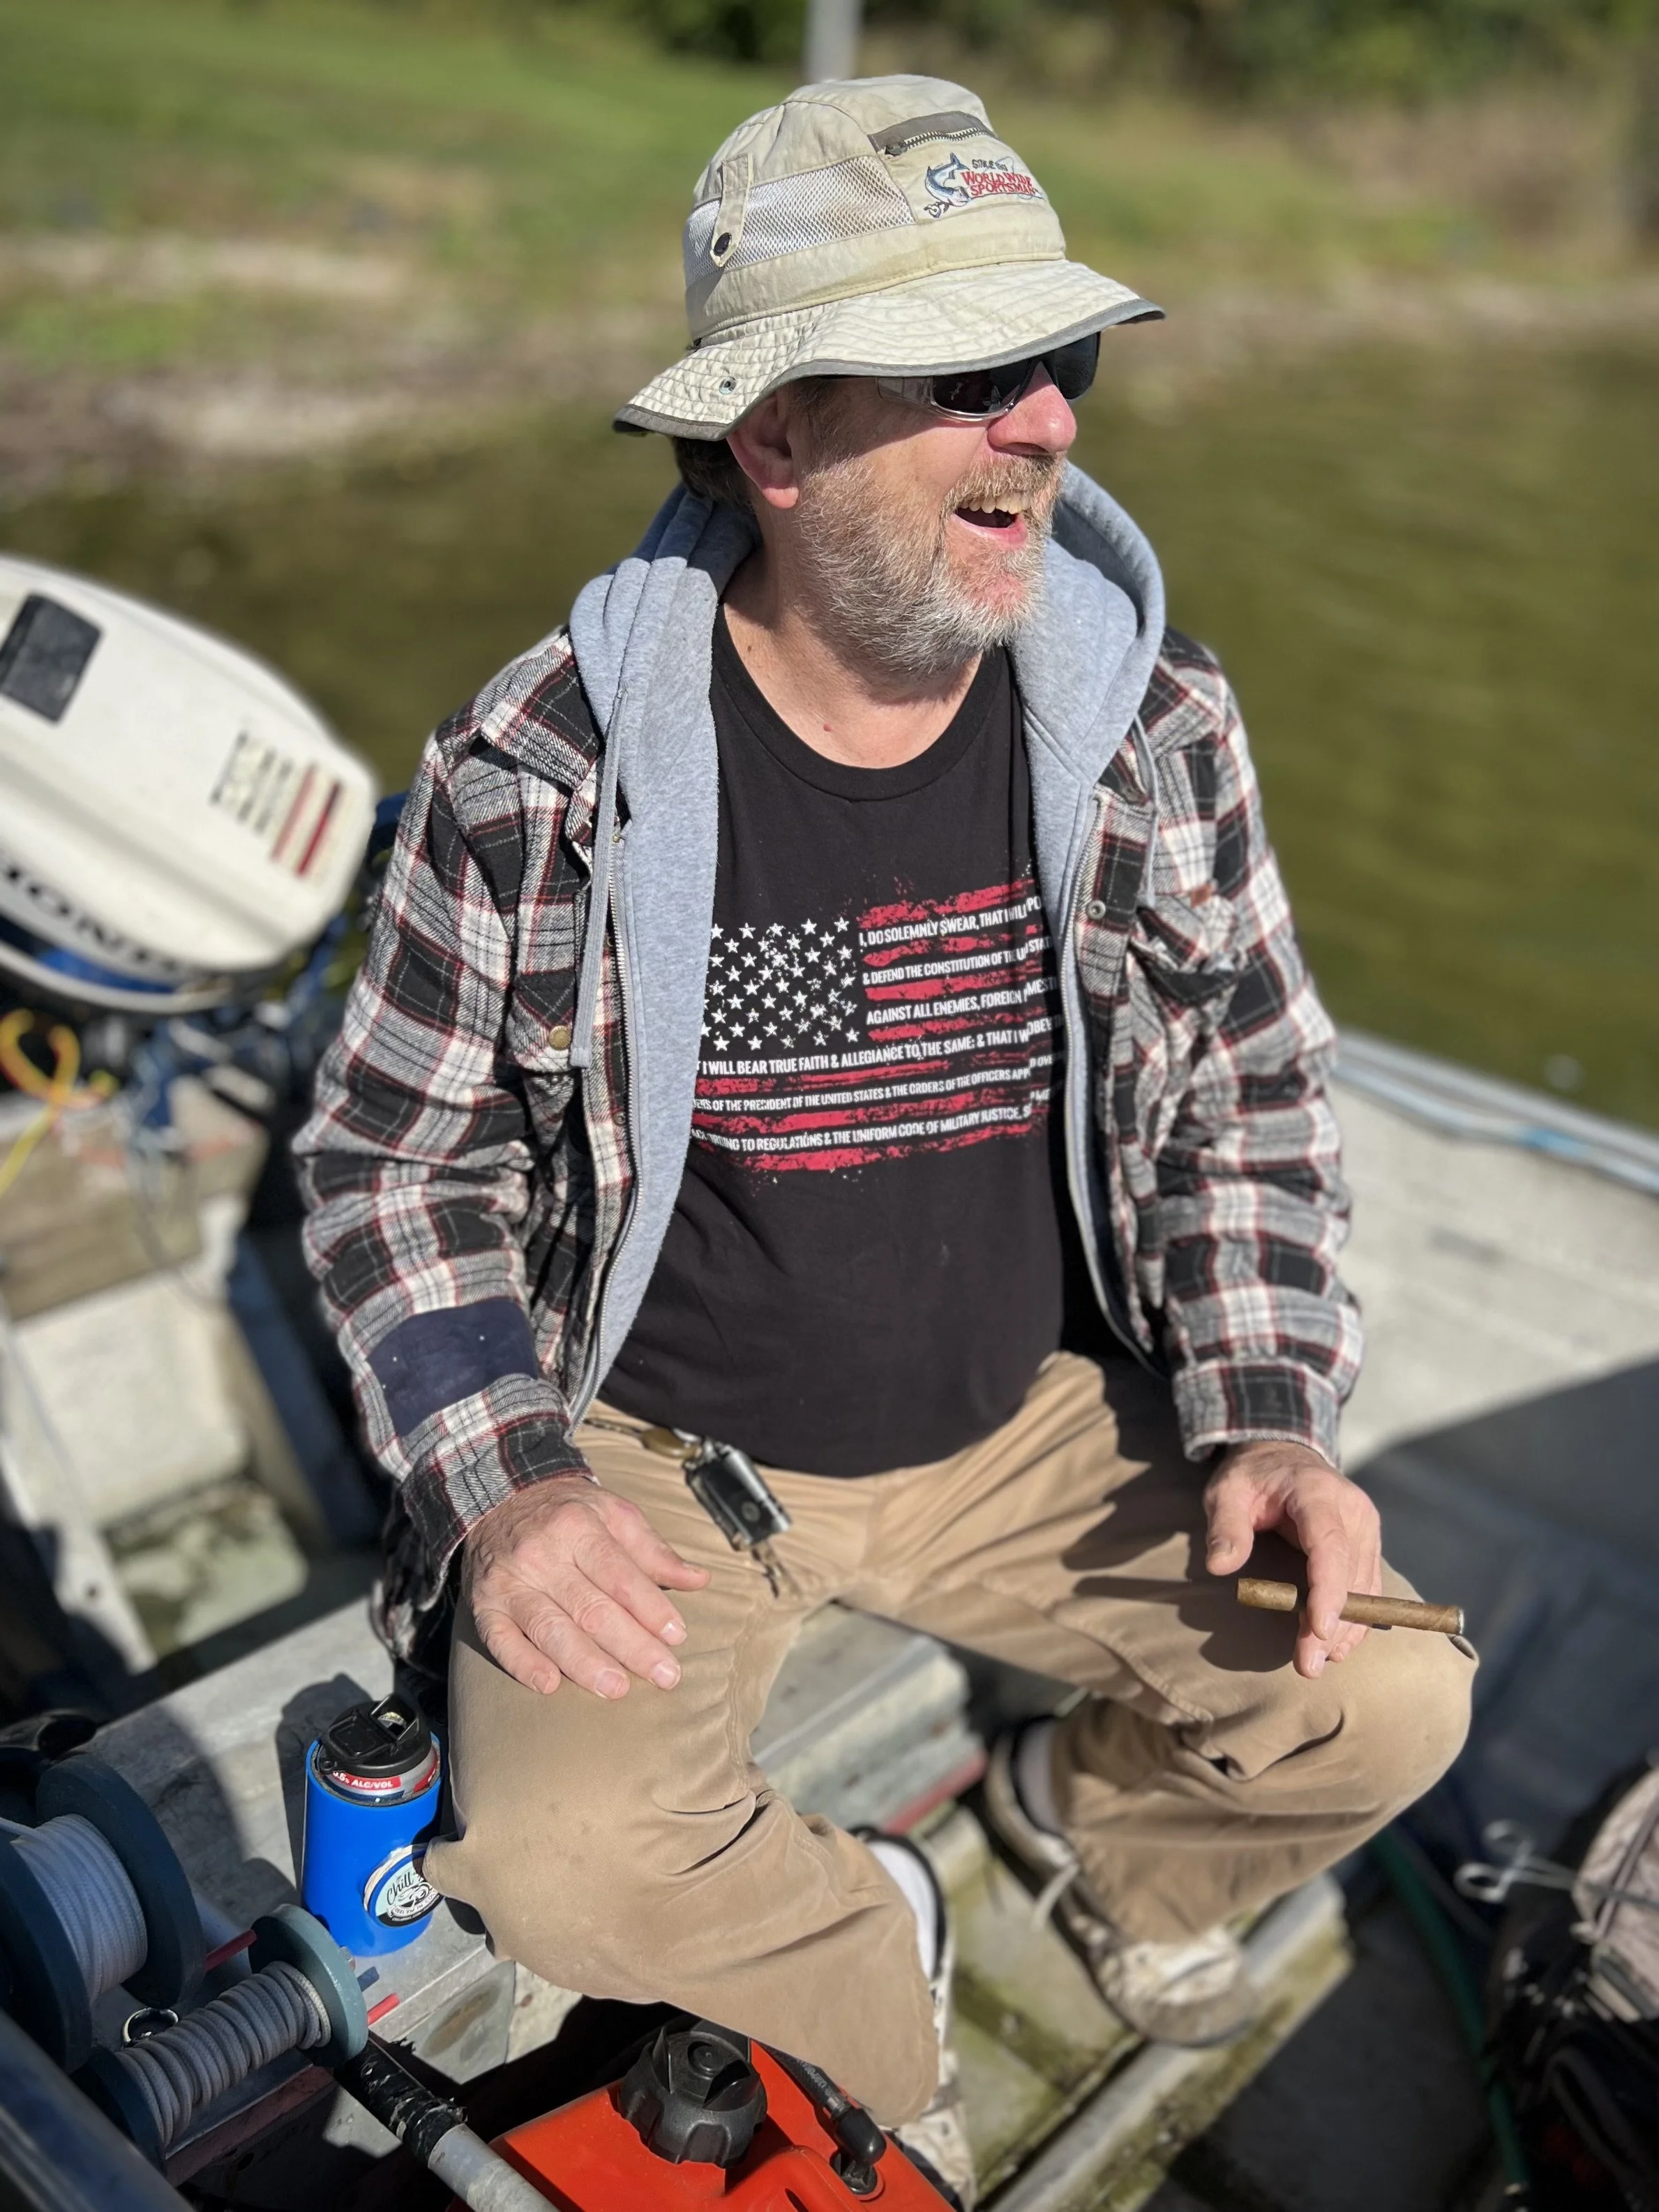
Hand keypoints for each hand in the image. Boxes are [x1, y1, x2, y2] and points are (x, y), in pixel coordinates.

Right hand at [462, 1476, 709, 1698]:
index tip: (677, 1636)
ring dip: (584, 1662)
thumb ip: (653, 1551)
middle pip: (591, 1608)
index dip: (650, 1607)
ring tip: (617, 1688)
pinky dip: (524, 1664)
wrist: (498, 1499)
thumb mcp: (614, 1514)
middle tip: (665, 1675)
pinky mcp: (484, 1606)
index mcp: (577, 1526)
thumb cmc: (567, 1512)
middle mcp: (541, 1554)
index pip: (619, 1574)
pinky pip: (501, 1640)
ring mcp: (510, 1583)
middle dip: (631, 1646)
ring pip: (550, 1628)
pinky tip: (550, 1684)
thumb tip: (698, 1579)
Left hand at [1203, 1440, 1381, 1679]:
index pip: (1330, 1546)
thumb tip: (1220, 1566)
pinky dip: (1355, 1617)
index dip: (1328, 1591)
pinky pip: (1367, 1585)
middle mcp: (1352, 1510)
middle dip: (1334, 1624)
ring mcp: (1365, 1527)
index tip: (1319, 1631)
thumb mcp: (1226, 1491)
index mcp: (1318, 1493)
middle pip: (1350, 1575)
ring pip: (1365, 1586)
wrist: (1282, 1454)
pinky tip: (1337, 1644)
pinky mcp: (1367, 1543)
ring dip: (1346, 1628)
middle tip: (1309, 1666)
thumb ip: (1225, 1527)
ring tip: (1320, 1662)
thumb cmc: (1252, 1475)